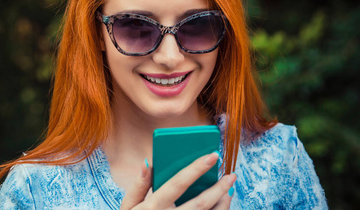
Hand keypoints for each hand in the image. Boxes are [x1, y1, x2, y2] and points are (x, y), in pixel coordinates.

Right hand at [121, 152, 235, 208]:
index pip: (178, 183)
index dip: (196, 168)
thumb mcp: (128, 207)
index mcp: (154, 207)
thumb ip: (138, 186)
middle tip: (231, 175)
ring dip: (222, 203)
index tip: (212, 156)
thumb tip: (147, 163)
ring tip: (229, 189)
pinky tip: (222, 204)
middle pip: (200, 203)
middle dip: (219, 188)